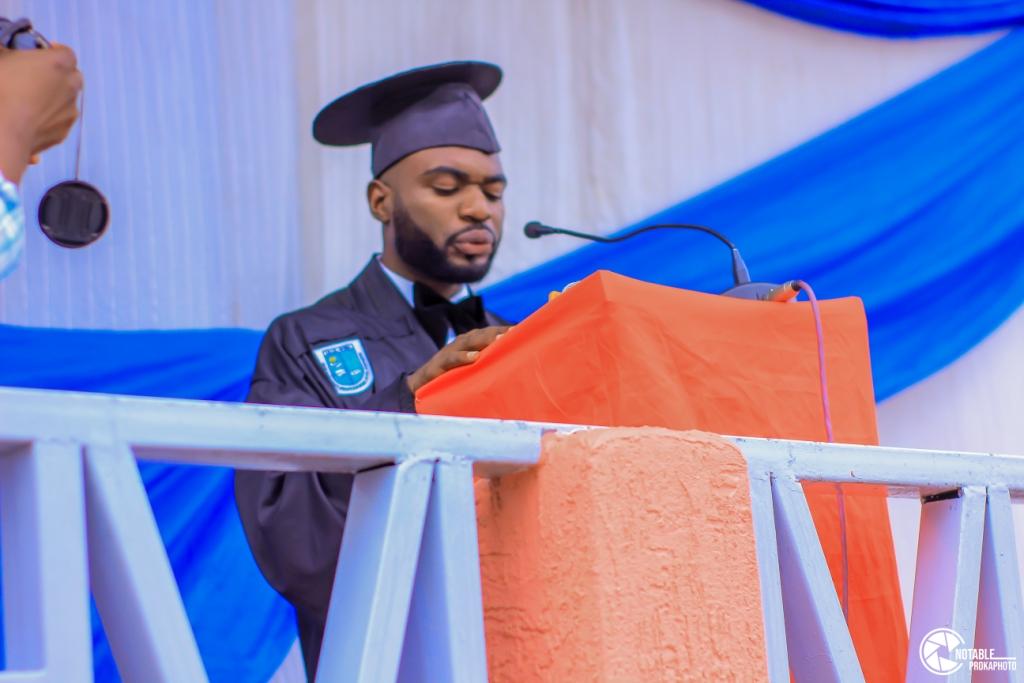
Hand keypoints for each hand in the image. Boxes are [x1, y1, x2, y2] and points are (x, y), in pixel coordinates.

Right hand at [0, 43, 82, 182]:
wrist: (3, 131)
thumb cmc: (0, 88)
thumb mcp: (0, 58)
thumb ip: (7, 51)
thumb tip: (5, 50)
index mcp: (60, 62)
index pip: (65, 52)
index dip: (52, 52)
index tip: (40, 54)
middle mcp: (72, 85)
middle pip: (71, 76)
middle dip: (57, 75)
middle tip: (35, 77)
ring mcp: (70, 110)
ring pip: (66, 100)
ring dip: (53, 98)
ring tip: (28, 101)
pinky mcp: (64, 132)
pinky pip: (58, 121)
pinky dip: (48, 119)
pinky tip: (28, 119)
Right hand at [406, 325, 510, 393]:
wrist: (421, 384)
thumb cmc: (453, 376)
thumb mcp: (473, 368)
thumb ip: (490, 362)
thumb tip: (516, 366)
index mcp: (472, 342)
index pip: (492, 332)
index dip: (507, 331)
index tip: (524, 331)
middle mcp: (463, 342)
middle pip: (484, 334)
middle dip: (500, 332)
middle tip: (516, 332)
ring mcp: (451, 351)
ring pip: (470, 342)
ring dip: (486, 340)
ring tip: (500, 341)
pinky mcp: (439, 363)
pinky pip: (453, 358)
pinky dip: (463, 357)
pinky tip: (474, 358)